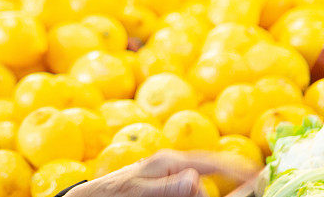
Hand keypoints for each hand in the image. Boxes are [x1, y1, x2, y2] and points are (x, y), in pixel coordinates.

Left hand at [66, 150, 258, 196]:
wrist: (93, 195)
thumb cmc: (113, 191)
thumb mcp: (139, 190)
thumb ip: (168, 186)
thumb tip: (198, 181)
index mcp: (169, 160)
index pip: (211, 160)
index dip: (237, 167)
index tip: (260, 175)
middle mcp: (172, 163)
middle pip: (211, 169)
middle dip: (228, 177)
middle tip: (253, 183)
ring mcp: (168, 172)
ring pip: (202, 178)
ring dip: (216, 183)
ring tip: (229, 189)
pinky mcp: (165, 182)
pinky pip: (190, 184)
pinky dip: (203, 187)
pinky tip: (206, 192)